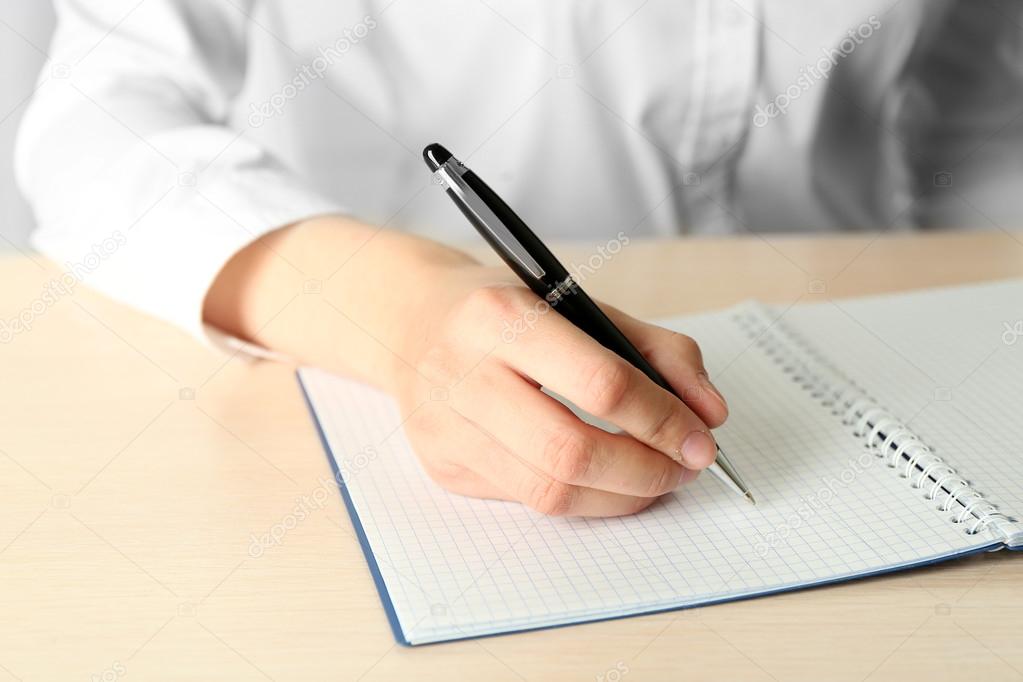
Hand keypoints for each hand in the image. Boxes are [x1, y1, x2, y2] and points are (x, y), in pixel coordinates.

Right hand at [204, 216, 727, 516]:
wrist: (409, 321)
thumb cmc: (503, 308)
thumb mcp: (581, 303)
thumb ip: (656, 351)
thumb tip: (709, 414)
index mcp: (501, 315)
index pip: (600, 383)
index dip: (662, 419)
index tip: (700, 437)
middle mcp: (463, 373)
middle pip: (571, 452)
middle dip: (645, 471)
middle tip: (683, 468)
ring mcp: (445, 428)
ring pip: (549, 493)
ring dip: (621, 497)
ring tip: (654, 479)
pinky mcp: (443, 467)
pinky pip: (528, 500)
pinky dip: (582, 498)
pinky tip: (603, 478)